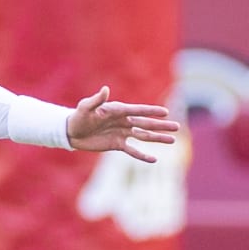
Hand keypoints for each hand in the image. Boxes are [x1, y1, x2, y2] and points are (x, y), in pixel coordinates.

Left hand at [65, 87, 179, 162]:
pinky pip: (132, 150)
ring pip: (143, 136)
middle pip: (145, 123)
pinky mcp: (117, 144)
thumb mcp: (85, 108)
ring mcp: (122, 133)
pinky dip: (142, 155)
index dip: (151, 111)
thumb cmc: (78, 117)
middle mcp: (123, 121)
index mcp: (118, 110)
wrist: (70, 132)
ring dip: (157, 138)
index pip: (138, 110)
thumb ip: (96, 100)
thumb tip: (106, 89)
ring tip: (172, 140)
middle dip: (161, 125)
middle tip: (177, 127)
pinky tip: (153, 159)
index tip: (166, 112)